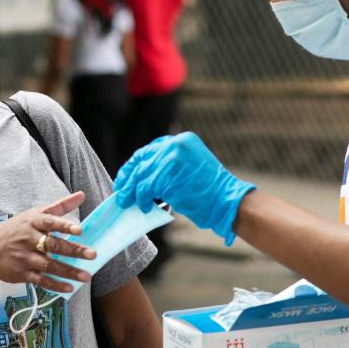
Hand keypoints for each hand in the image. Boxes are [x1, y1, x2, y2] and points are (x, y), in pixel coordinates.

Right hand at [0, 192, 95, 292]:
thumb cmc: (15, 230)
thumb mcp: (33, 215)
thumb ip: (59, 207)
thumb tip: (82, 195)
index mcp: (32, 222)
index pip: (49, 222)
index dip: (64, 226)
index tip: (79, 230)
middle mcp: (28, 239)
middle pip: (53, 245)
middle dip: (73, 251)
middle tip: (92, 255)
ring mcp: (24, 257)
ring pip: (49, 265)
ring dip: (68, 272)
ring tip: (86, 276)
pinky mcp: (21, 273)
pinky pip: (41, 280)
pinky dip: (55, 285)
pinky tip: (69, 288)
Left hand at [114, 132, 255, 244]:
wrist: (227, 202)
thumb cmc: (210, 192)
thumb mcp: (189, 169)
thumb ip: (168, 167)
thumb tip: (143, 177)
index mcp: (183, 140)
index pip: (150, 150)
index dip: (136, 164)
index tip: (127, 177)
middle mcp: (176, 144)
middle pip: (142, 159)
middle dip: (128, 176)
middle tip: (122, 191)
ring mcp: (172, 157)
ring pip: (141, 174)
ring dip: (132, 190)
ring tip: (129, 202)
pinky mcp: (168, 174)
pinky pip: (146, 187)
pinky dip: (141, 198)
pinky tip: (145, 207)